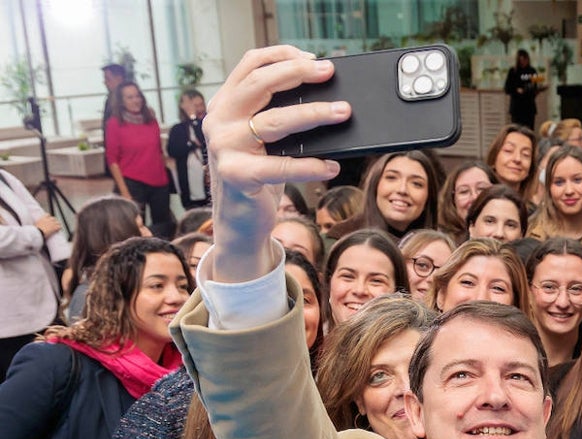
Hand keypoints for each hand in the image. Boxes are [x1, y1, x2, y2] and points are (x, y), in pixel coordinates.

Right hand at [34, 215, 60, 238]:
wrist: (38, 232)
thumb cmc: (35, 230)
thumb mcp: (35, 224)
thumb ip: (37, 223)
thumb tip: (34, 225)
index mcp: (43, 218)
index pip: (48, 214)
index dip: (49, 217)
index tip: (49, 220)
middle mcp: (48, 219)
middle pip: (54, 218)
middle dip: (54, 221)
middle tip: (53, 225)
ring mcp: (52, 223)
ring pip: (58, 222)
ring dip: (57, 225)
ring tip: (56, 228)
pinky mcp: (55, 227)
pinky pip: (60, 227)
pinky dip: (59, 229)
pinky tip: (58, 231)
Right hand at [203, 45, 349, 283]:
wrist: (240, 222)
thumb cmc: (259, 177)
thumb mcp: (265, 141)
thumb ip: (278, 116)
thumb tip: (327, 98)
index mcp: (225, 104)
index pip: (250, 64)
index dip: (282, 55)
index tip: (314, 58)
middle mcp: (219, 120)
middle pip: (260, 84)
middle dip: (299, 74)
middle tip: (330, 73)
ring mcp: (224, 147)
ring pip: (274, 120)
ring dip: (314, 113)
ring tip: (343, 112)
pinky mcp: (236, 175)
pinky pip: (280, 166)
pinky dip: (311, 166)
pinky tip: (332, 166)